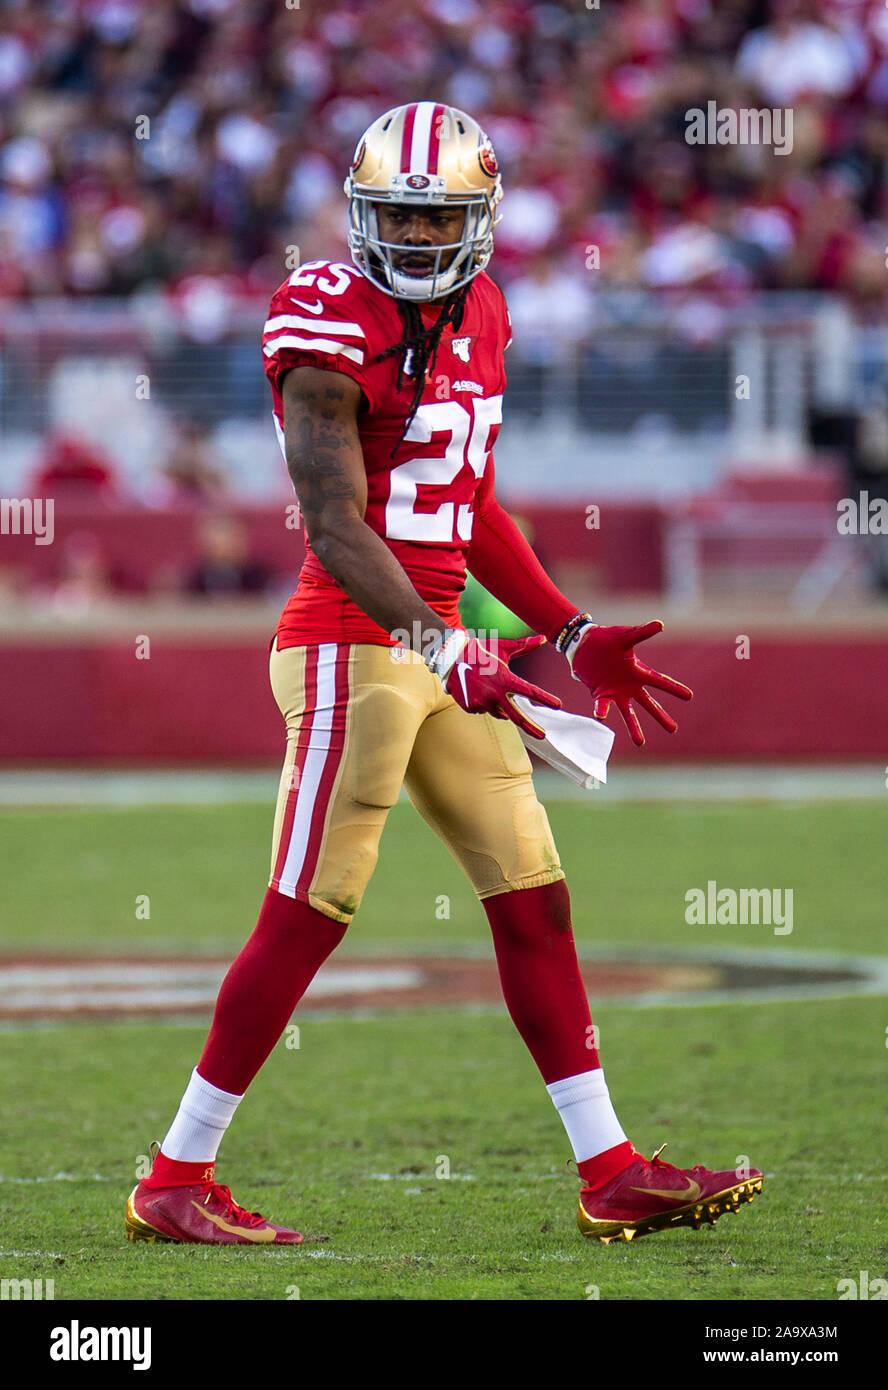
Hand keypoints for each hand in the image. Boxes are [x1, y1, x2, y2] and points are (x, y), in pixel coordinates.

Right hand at [438, 633, 561, 738]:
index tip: (558, 706)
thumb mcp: (502, 647)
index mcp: (505, 680)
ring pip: (499, 711)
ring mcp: (482, 703)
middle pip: (517, 717)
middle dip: (531, 727)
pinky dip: (485, 703)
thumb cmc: (480, 650)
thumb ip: (524, 646)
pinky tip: (478, 690)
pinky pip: (485, 710)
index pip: (530, 692)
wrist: (450, 658)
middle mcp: (495, 695)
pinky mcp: (471, 707)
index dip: (546, 699)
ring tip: (490, 688)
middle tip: (543, 735)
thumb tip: (542, 638)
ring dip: (501, 705)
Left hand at [567, 620, 692, 746]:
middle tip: (673, 730)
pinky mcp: (601, 693)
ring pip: (628, 713)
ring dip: (634, 727)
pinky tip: (601, 717)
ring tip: (640, 743)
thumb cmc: (607, 638)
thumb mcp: (625, 636)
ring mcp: (616, 692)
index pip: (660, 682)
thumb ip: (642, 632)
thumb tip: (661, 624)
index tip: (690, 696)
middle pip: (649, 704)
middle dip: (661, 717)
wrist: (583, 645)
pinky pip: (603, 705)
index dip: (674, 689)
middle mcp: (630, 685)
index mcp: (638, 671)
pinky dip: (602, 710)